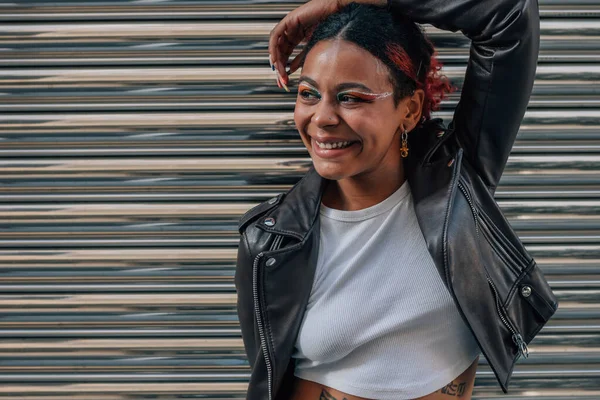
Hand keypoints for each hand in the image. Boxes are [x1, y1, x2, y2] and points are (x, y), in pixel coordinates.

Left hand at [267, 0, 385, 89]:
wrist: (337, 12)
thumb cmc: (331, 26)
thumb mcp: (313, 48)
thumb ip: (301, 58)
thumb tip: (290, 70)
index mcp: (296, 37)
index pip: (285, 55)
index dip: (283, 68)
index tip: (284, 80)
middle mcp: (291, 31)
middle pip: (279, 51)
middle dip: (279, 68)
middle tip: (281, 81)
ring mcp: (289, 25)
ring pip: (276, 45)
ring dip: (276, 60)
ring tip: (279, 72)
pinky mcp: (289, 20)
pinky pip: (276, 36)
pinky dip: (274, 48)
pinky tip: (276, 59)